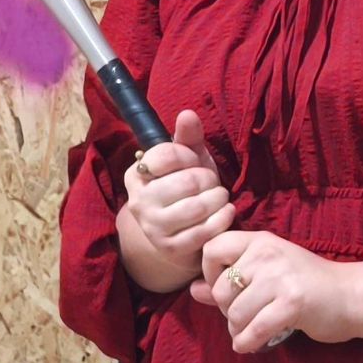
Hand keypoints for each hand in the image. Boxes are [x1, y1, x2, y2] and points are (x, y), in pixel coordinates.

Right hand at [122, 110, 234, 268]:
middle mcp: (138, 201)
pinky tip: (226, 212)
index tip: (193, 162)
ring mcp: (153, 228)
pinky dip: (223, 218)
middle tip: (211, 183)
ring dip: (218, 199)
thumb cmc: (186, 189)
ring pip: (197, 207)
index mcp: (136, 175)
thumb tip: (187, 113)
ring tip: (219, 196)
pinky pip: (206, 230)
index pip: (166, 154)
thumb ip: (187, 137)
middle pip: (186, 181)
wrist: (182, 234)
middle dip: (208, 180)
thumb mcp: (188, 161)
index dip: (188, 156)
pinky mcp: (171, 248)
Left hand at [191, 230, 357, 349]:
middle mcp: (267, 254)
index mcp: (260, 241)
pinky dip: (247, 343)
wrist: (353, 296)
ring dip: (237, 330)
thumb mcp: (267, 272)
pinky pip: (253, 330)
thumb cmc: (308, 285)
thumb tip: (193, 290)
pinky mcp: (292, 304)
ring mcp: (280, 278)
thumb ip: (230, 279)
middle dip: (226, 310)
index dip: (209, 273)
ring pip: (234, 313)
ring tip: (249, 332)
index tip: (225, 289)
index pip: (212, 248)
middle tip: (243, 317)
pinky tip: (251, 345)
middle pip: (221, 289)